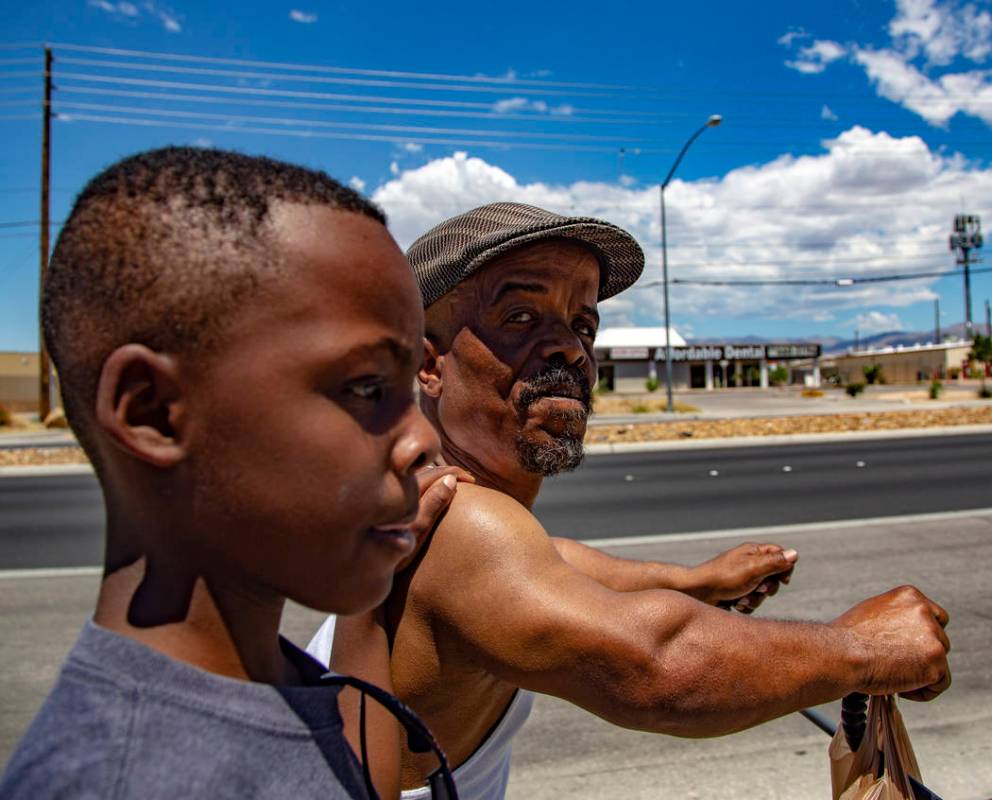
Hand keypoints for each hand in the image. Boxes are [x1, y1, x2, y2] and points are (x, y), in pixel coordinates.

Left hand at [394, 461, 474, 572]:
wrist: (363, 558)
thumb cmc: (391, 546)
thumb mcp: (416, 528)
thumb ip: (432, 503)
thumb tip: (450, 481)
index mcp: (405, 487)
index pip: (436, 472)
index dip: (456, 473)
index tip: (472, 481)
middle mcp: (397, 486)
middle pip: (428, 471)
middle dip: (450, 473)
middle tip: (468, 480)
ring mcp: (393, 493)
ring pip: (420, 477)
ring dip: (439, 478)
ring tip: (454, 484)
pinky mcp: (390, 502)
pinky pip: (414, 486)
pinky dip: (429, 485)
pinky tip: (434, 493)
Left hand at [688, 542, 797, 611]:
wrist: (699, 594)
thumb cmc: (724, 578)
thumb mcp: (753, 569)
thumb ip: (775, 563)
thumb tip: (795, 554)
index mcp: (753, 552)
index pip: (780, 555)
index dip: (785, 568)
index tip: (783, 580)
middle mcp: (749, 564)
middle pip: (774, 576)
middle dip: (768, 587)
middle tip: (758, 588)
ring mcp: (743, 579)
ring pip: (763, 592)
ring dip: (755, 599)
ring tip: (741, 599)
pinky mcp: (737, 593)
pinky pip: (752, 602)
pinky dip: (746, 605)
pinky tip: (735, 605)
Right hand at [832, 585, 950, 701]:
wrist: (841, 654)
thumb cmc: (847, 639)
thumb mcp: (872, 613)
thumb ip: (896, 618)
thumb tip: (904, 635)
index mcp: (909, 595)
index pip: (935, 616)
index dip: (922, 637)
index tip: (907, 649)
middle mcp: (924, 611)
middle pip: (940, 640)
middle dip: (922, 656)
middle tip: (896, 665)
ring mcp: (933, 635)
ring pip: (940, 663)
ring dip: (921, 673)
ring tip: (893, 676)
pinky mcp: (935, 660)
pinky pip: (940, 684)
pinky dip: (922, 691)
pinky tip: (900, 688)